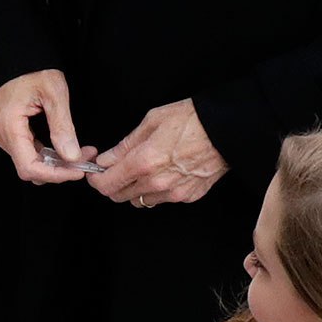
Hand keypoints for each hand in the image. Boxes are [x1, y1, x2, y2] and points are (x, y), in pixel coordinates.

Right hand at [0, 69, 94, 183]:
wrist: (17, 58)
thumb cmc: (31, 69)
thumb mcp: (54, 94)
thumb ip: (62, 127)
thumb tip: (71, 155)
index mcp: (10, 127)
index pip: (29, 167)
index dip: (55, 175)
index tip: (77, 171)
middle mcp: (3, 135)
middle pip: (31, 168)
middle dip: (60, 169)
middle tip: (85, 159)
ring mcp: (6, 134)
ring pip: (32, 162)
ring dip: (57, 163)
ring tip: (81, 152)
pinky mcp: (12, 133)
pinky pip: (30, 152)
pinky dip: (50, 154)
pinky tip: (66, 147)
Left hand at [87, 99, 227, 207]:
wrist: (226, 130)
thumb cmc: (191, 120)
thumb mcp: (151, 122)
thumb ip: (124, 145)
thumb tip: (105, 159)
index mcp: (143, 162)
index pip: (106, 184)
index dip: (95, 179)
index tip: (95, 171)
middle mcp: (156, 183)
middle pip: (119, 196)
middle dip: (112, 183)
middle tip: (115, 169)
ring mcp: (173, 193)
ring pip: (139, 201)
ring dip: (133, 189)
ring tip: (142, 169)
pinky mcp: (188, 197)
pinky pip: (161, 200)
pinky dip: (155, 190)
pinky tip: (163, 173)